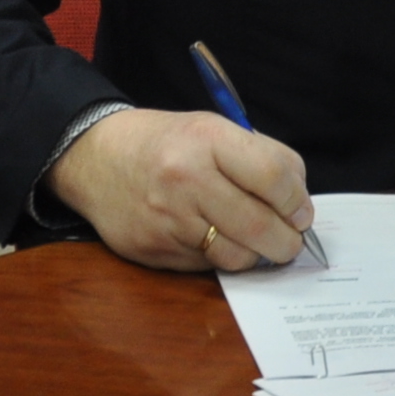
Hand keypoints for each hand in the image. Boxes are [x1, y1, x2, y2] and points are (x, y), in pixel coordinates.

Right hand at [46, 106, 314, 272]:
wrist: (93, 157)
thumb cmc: (165, 143)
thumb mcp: (211, 129)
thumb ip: (260, 159)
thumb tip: (299, 205)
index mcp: (207, 140)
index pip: (275, 177)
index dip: (298, 201)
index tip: (301, 212)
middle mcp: (186, 179)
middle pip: (262, 227)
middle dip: (287, 241)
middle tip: (290, 240)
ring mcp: (168, 219)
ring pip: (238, 256)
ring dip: (255, 254)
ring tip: (253, 240)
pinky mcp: (154, 249)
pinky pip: (207, 266)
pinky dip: (219, 257)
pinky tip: (213, 239)